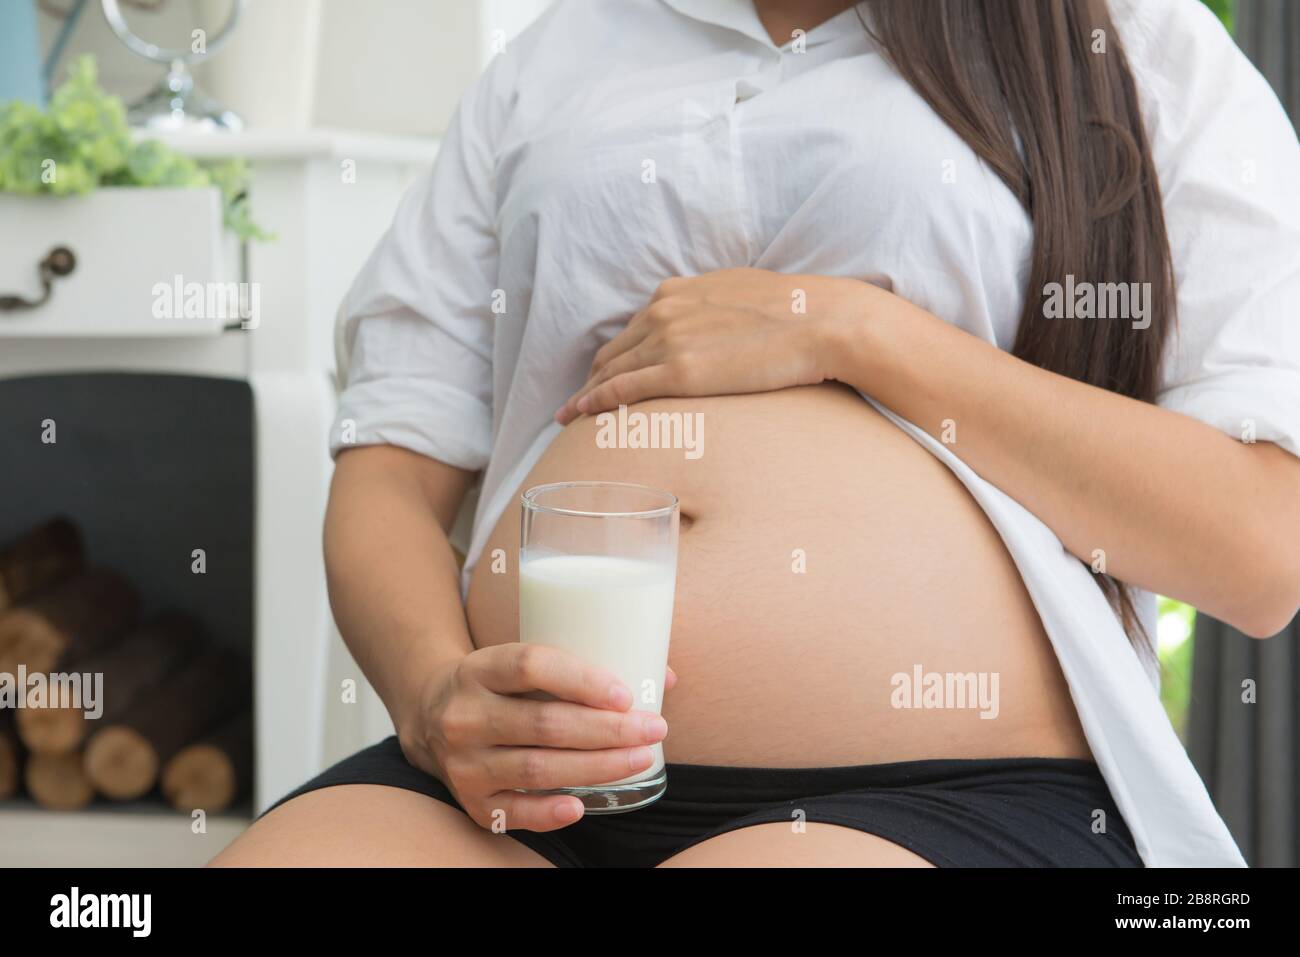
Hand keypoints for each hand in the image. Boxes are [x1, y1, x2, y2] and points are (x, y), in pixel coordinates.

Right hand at [398, 644, 675, 831]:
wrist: (430, 715)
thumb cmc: (500, 685)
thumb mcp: (522, 661)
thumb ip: (584, 665)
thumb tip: (665, 676)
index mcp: (481, 669)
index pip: (531, 665)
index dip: (582, 679)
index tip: (626, 694)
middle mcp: (465, 714)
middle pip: (544, 722)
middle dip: (607, 729)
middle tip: (653, 729)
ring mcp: (464, 761)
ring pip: (537, 768)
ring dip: (596, 767)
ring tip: (639, 759)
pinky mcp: (469, 800)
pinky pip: (513, 812)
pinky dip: (549, 813)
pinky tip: (583, 806)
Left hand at [555, 268, 874, 423]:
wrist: (819, 321)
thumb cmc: (793, 311)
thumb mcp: (739, 292)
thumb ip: (711, 306)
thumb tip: (711, 322)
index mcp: (675, 292)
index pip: (631, 329)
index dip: (614, 354)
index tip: (602, 373)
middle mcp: (663, 312)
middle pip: (612, 351)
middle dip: (592, 377)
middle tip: (577, 402)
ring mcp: (668, 341)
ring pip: (610, 372)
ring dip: (586, 394)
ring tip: (568, 416)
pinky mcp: (679, 372)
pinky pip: (622, 390)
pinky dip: (595, 402)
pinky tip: (580, 414)